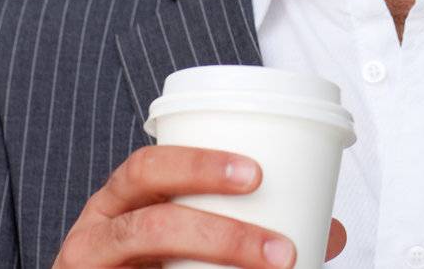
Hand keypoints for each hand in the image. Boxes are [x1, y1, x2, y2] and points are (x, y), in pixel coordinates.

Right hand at [53, 145, 347, 267]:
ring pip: (146, 255)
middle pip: (150, 221)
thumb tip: (332, 233)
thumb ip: (249, 229)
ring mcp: (91, 267)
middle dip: (218, 233)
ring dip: (218, 258)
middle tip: (277, 248)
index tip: (257, 173)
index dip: (198, 164)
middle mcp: (99, 231)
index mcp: (123, 198)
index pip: (149, 166)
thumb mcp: (190, 237)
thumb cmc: (150, 258)